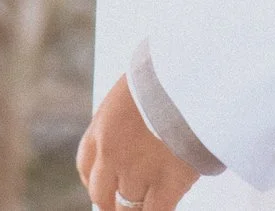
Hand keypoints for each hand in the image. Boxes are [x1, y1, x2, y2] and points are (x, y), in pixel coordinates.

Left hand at [79, 75, 198, 210]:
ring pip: (129, 209)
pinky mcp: (166, 182)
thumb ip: (125, 121)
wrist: (188, 77)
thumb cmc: (166, 79)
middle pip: (102, 195)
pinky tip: (166, 204)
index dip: (96, 183)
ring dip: (138, 209)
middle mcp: (111, 154)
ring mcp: (137, 171)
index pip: (85, 167)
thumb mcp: (132, 95)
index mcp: (101, 128)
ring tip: (148, 204)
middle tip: (126, 205)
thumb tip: (136, 135)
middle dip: (113, 204)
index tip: (107, 189)